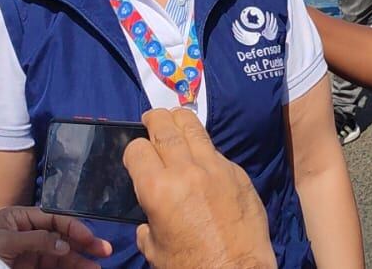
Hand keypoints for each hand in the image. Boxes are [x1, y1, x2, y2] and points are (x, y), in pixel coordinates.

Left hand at [0, 206, 110, 268]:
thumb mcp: (6, 241)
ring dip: (79, 261)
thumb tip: (65, 245)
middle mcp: (28, 234)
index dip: (73, 227)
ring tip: (97, 268)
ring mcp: (29, 254)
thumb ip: (37, 240)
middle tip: (105, 251)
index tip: (89, 239)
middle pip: (62, 237)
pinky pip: (53, 268)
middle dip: (83, 244)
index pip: (53, 219)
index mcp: (19, 218)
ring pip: (61, 256)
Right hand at [124, 108, 275, 268]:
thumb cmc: (191, 265)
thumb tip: (150, 218)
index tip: (135, 153)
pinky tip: (202, 153)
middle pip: (165, 128)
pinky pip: (216, 151)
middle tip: (151, 117)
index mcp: (158, 189)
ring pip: (194, 129)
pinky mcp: (238, 172)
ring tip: (174, 117)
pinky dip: (205, 148)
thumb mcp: (155, 249)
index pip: (138, 149)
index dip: (133, 150)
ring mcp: (216, 167)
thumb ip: (148, 225)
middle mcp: (186, 170)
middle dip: (154, 120)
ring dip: (180, 120)